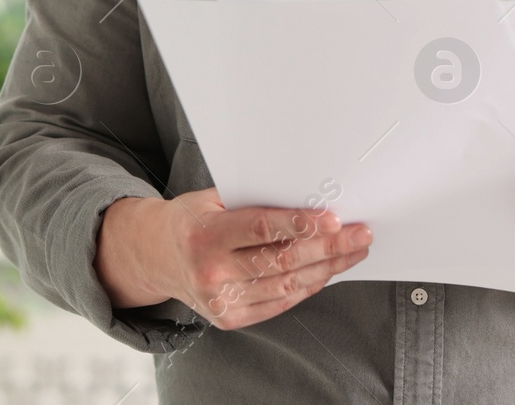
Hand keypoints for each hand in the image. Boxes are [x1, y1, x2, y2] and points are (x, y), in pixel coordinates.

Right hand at [95, 188, 371, 329]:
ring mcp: (221, 300)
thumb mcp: (211, 200)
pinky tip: (327, 271)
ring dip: (328, 267)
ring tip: (352, 250)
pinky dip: (308, 286)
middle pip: (283, 261)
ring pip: (288, 285)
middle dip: (328, 247)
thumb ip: (253, 202)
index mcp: (205, 235)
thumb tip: (306, 196)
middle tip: (358, 234)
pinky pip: (280, 301)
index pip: (261, 229)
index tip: (332, 218)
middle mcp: (213, 272)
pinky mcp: (230, 318)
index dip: (300, 224)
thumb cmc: (191, 221)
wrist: (156, 258)